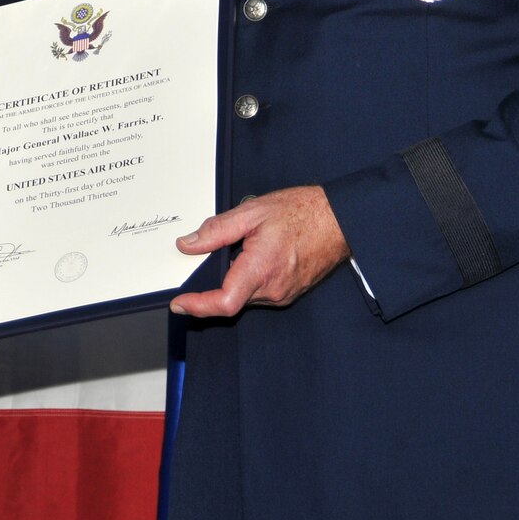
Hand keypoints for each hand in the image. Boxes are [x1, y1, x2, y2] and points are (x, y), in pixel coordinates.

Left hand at [169, 186, 349, 317]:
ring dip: (234, 280)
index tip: (180, 303)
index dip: (198, 306)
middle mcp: (273, 289)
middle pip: (231, 300)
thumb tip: (188, 244)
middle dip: (213, 286)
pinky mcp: (290, 293)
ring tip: (241, 250)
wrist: (338, 220)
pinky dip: (250, 280)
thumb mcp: (252, 212)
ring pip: (245, 296)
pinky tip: (256, 257)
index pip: (224, 302)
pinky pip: (260, 293)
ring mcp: (283, 294)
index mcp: (261, 269)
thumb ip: (217, 230)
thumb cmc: (302, 212)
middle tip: (208, 262)